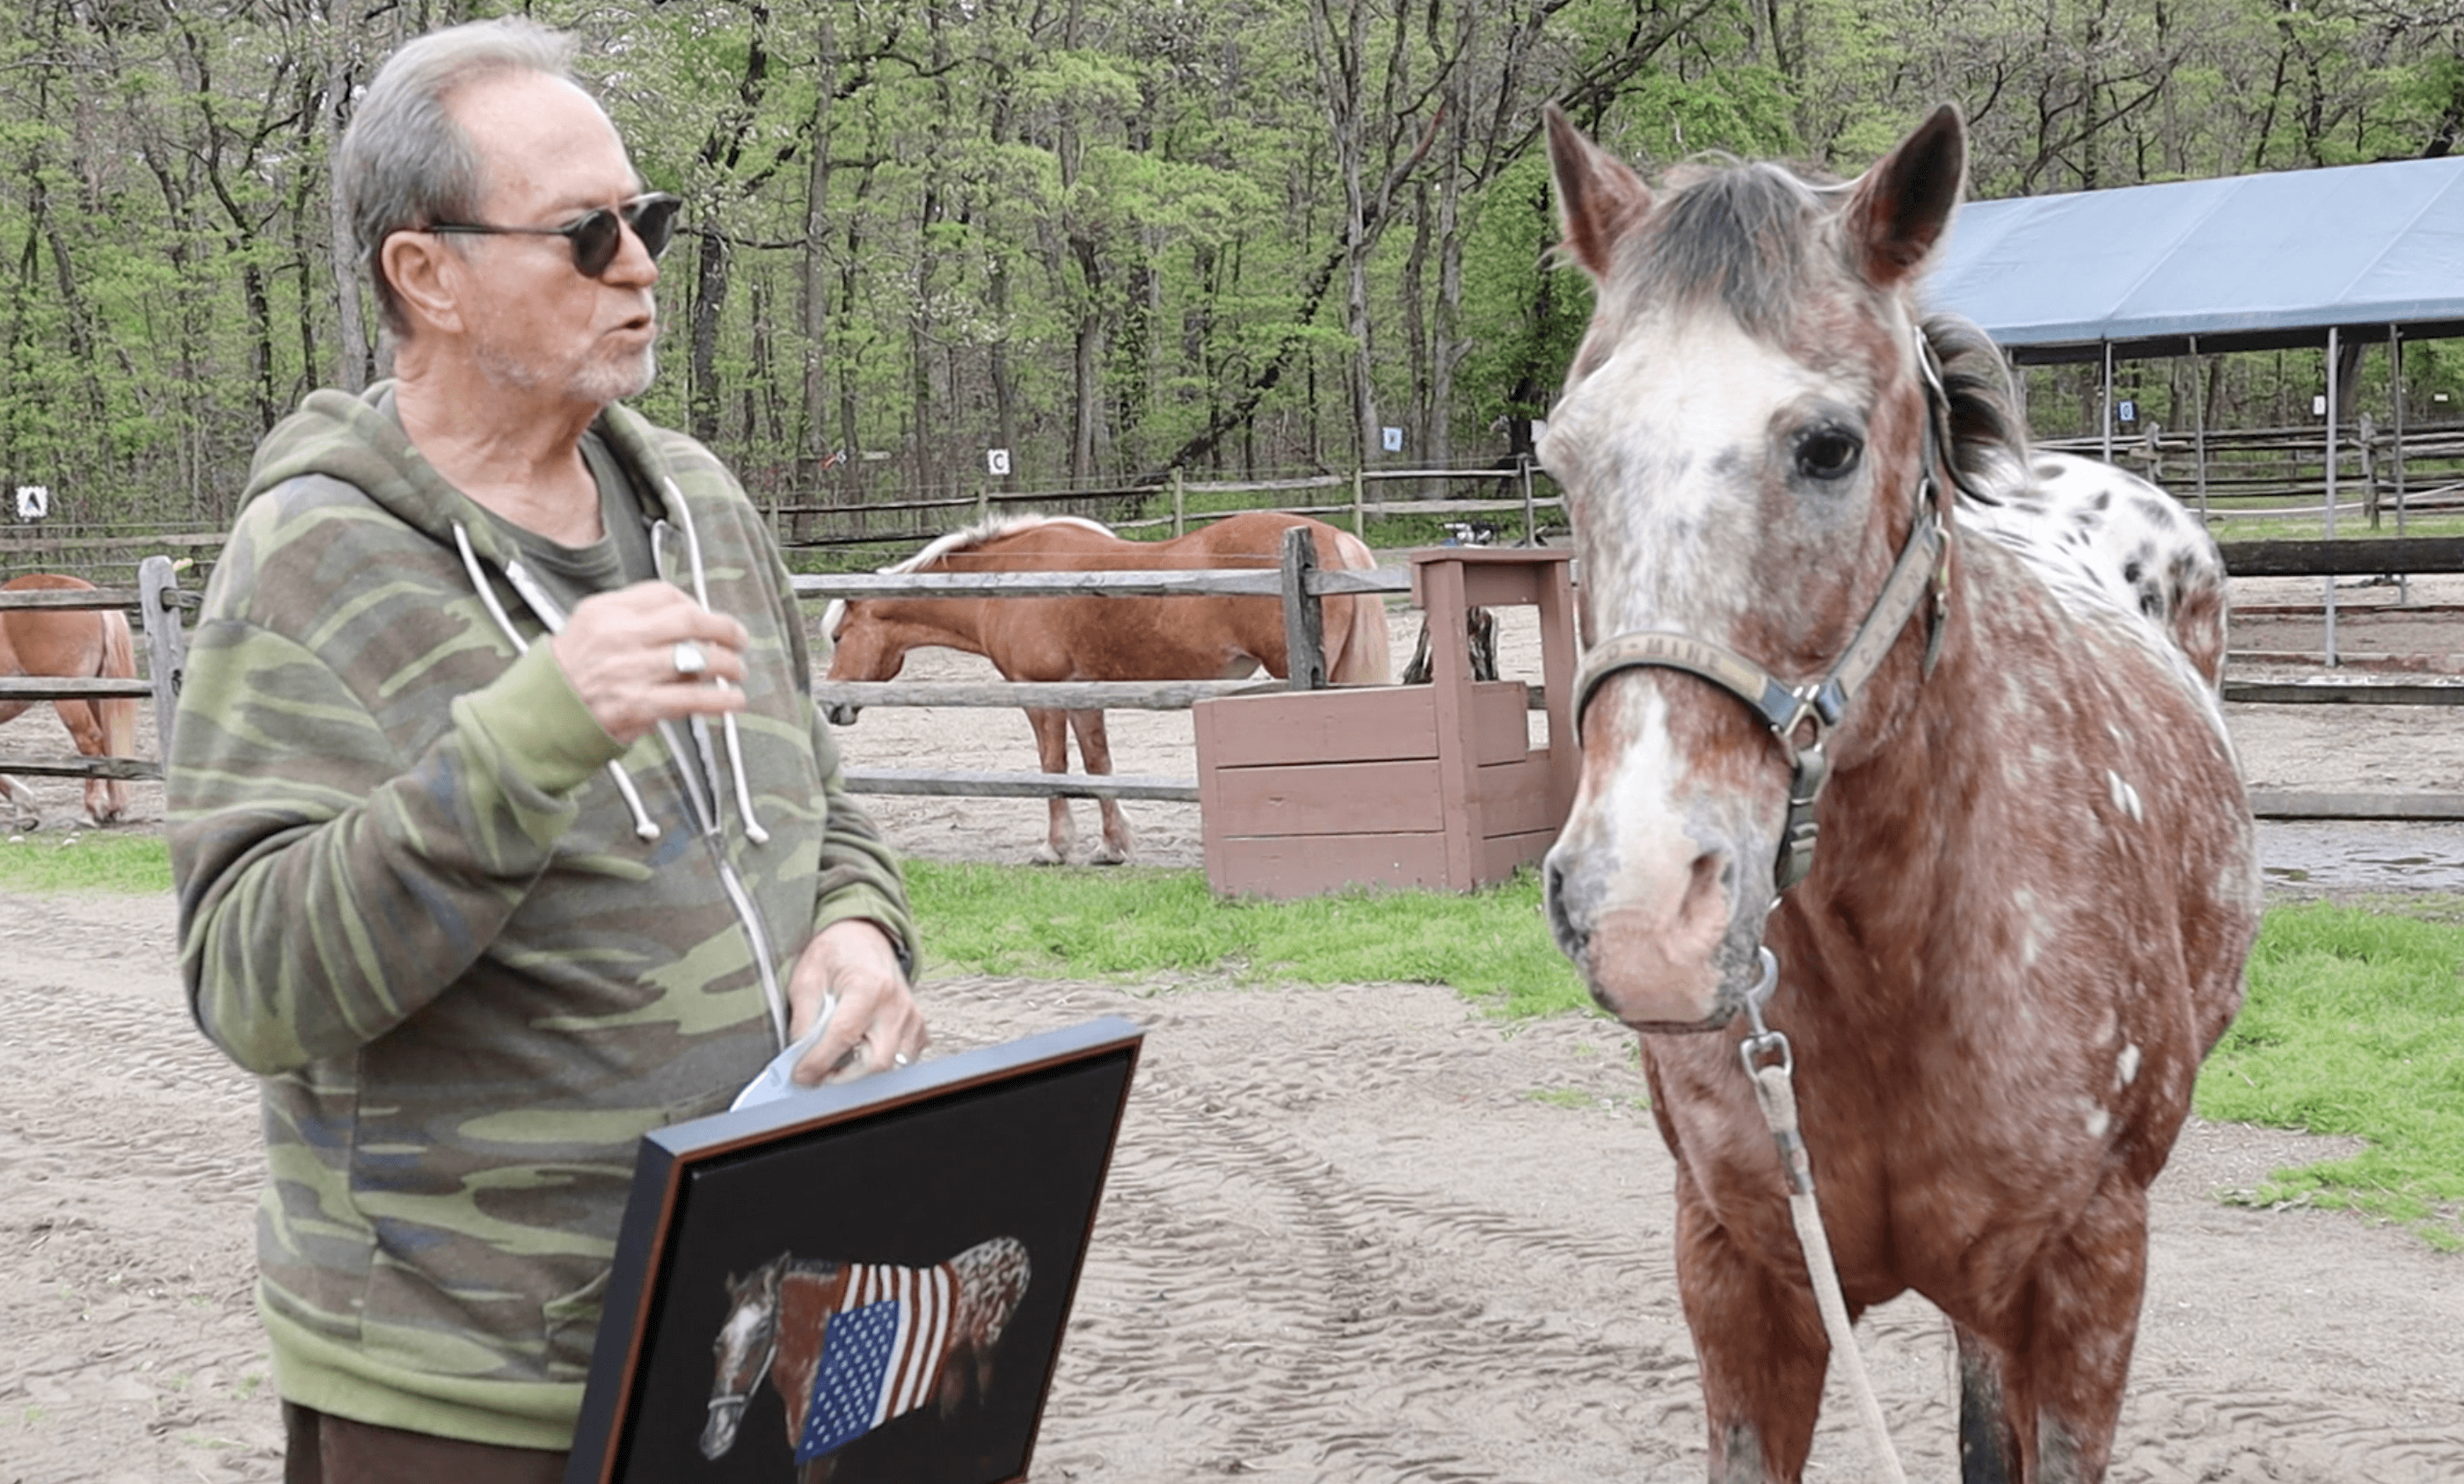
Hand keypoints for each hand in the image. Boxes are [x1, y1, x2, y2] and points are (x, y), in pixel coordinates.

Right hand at [549, 582, 748, 745]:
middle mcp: (619, 636)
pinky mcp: (638, 704)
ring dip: (728, 664)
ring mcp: (630, 670)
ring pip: (696, 658)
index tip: (706, 618)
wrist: (540, 715)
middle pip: (689, 620)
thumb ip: (632, 617)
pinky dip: (720, 700)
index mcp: (606, 611)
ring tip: (738, 670)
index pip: (664, 594)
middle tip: (739, 639)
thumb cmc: (569, 673)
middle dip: (724, 628)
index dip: (694, 604)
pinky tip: (733, 701)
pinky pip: (691, 699)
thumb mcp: (589, 627)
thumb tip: (687, 619)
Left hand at [786, 919, 925, 1085]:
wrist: (864, 938)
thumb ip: (803, 1017)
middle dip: (845, 1076)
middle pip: (877, 1062)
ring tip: (839, 1059)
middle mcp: (896, 1004)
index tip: (801, 1076)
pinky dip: (880, 1062)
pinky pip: (904, 1059)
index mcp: (869, 987)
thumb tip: (800, 1055)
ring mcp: (911, 1016)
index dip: (818, 1063)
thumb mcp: (807, 977)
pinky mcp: (918, 1026)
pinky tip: (861, 1050)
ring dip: (863, 1071)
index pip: (843, 1037)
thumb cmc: (836, 954)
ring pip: (893, 1066)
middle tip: (820, 1072)